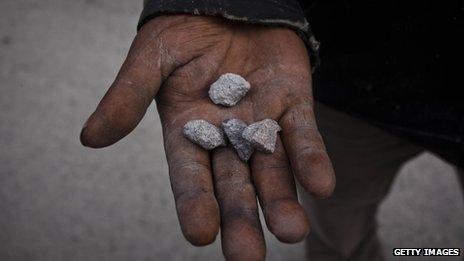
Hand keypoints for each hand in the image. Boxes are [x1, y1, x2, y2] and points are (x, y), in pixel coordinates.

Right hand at [80, 15, 334, 259]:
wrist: (226, 2)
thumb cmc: (182, 29)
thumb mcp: (150, 58)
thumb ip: (127, 97)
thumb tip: (90, 138)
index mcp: (188, 131)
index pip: (189, 175)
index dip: (194, 202)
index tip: (199, 233)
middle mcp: (226, 136)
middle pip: (234, 184)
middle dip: (241, 218)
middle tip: (247, 258)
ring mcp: (262, 122)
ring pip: (273, 169)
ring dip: (283, 200)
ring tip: (292, 231)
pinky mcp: (293, 104)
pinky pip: (304, 135)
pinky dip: (312, 158)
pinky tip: (322, 185)